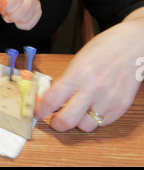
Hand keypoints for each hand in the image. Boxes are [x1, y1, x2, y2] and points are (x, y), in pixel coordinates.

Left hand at [0, 0, 41, 29]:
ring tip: (10, 17)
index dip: (8, 8)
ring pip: (26, 19)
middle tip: (5, 16)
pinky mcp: (38, 13)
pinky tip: (16, 20)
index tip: (2, 10)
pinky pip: (29, 25)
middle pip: (24, 10)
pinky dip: (21, 25)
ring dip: (15, 21)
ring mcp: (37, 5)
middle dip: (11, 17)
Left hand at [35, 14, 143, 131]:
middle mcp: (93, 88)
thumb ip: (67, 79)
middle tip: (54, 120)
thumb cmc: (104, 47)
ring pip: (85, 125)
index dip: (41, 110)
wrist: (133, 44)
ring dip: (78, 121)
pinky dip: (95, 118)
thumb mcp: (79, 58)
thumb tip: (51, 97)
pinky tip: (93, 107)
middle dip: (56, 123)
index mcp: (78, 72)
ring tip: (77, 111)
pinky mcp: (121, 105)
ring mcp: (108, 98)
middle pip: (67, 120)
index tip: (38, 111)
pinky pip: (102, 123)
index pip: (52, 99)